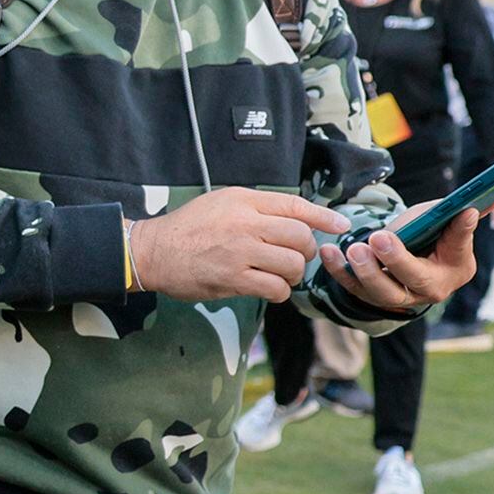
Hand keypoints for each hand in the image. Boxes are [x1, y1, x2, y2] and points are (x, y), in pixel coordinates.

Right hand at [126, 188, 350, 302]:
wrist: (153, 251)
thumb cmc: (188, 228)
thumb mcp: (221, 202)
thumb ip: (257, 207)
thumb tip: (297, 219)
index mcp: (243, 201)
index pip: (295, 206)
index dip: (323, 217)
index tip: (341, 225)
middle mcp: (245, 224)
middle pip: (300, 237)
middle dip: (305, 251)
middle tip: (294, 257)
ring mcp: (240, 253)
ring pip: (292, 264)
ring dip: (292, 273)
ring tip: (279, 274)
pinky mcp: (233, 279)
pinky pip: (275, 288)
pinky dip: (279, 291)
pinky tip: (269, 288)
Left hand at [320, 204, 478, 312]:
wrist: (407, 253)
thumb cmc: (431, 235)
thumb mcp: (444, 223)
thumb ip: (456, 219)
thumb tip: (477, 207)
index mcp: (454, 270)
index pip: (458, 250)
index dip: (459, 234)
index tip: (463, 213)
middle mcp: (428, 290)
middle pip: (412, 281)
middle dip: (395, 260)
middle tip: (378, 239)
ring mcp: (398, 297)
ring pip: (380, 293)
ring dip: (364, 271)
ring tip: (353, 249)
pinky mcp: (371, 295)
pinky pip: (353, 286)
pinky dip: (339, 270)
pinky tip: (328, 252)